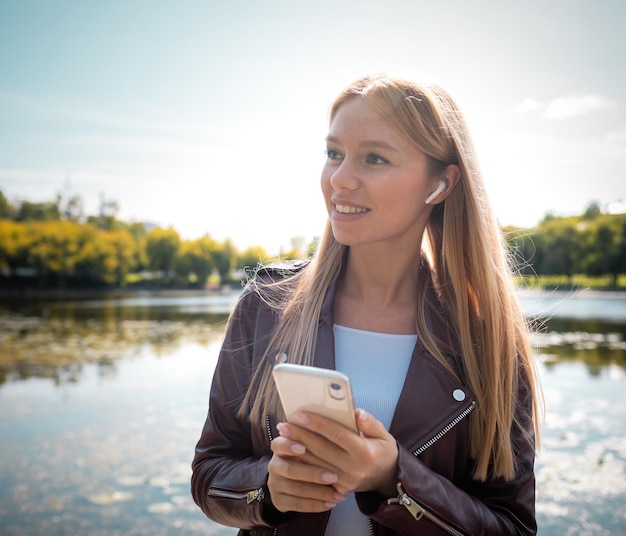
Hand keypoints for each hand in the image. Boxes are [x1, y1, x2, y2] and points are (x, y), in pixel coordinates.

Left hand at [267, 408, 397, 512]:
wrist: (386, 479)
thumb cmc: (382, 451)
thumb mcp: (384, 435)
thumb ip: (371, 423)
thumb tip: (357, 412)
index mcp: (364, 452)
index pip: (338, 435)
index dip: (319, 424)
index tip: (302, 414)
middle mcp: (353, 468)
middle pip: (322, 450)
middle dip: (301, 436)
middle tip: (284, 425)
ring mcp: (344, 481)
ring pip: (315, 464)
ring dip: (297, 449)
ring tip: (283, 436)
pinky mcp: (338, 489)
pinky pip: (317, 475)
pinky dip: (302, 464)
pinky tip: (290, 453)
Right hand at [268, 432, 346, 512]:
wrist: (301, 477)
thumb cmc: (319, 451)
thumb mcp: (323, 437)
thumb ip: (336, 426)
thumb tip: (357, 414)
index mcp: (281, 445)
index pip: (279, 444)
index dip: (289, 446)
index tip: (303, 448)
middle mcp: (274, 464)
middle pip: (289, 469)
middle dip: (312, 473)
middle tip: (334, 476)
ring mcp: (274, 483)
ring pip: (296, 489)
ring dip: (318, 492)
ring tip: (339, 494)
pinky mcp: (279, 500)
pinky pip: (296, 505)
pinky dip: (315, 505)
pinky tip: (330, 504)